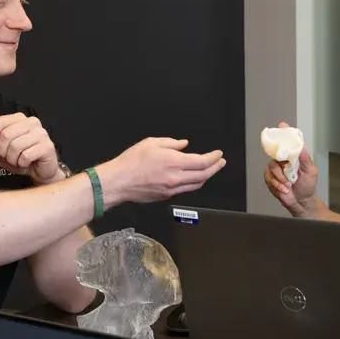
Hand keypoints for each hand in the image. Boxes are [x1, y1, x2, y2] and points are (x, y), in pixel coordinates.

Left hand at [0, 113, 60, 184]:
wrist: (42, 171)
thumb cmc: (22, 159)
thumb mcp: (1, 154)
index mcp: (19, 119)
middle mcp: (32, 122)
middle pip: (6, 134)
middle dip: (2, 151)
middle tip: (6, 158)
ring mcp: (42, 133)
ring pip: (16, 145)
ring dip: (12, 159)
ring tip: (17, 161)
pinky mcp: (47, 146)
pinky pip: (26, 155)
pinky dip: (22, 163)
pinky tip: (26, 163)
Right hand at [99, 137, 225, 203]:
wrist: (118, 181)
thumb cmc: (131, 161)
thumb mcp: (151, 143)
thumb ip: (171, 143)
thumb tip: (184, 144)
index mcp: (174, 162)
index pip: (202, 162)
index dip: (213, 158)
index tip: (219, 154)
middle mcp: (176, 178)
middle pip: (204, 175)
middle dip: (216, 168)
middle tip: (221, 162)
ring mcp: (172, 189)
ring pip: (196, 185)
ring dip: (207, 177)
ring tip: (211, 170)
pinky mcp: (166, 196)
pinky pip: (185, 189)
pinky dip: (194, 182)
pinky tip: (194, 177)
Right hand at [263, 122, 318, 214]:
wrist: (301, 201)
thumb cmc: (307, 185)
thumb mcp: (311, 171)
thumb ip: (306, 159)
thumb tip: (301, 147)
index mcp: (294, 156)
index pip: (288, 142)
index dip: (284, 133)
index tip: (282, 125)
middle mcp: (283, 160)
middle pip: (276, 154)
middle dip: (282, 167)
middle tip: (289, 174)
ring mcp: (276, 169)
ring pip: (271, 167)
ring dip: (281, 179)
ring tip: (289, 185)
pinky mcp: (270, 178)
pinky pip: (269, 178)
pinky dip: (277, 185)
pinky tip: (284, 190)